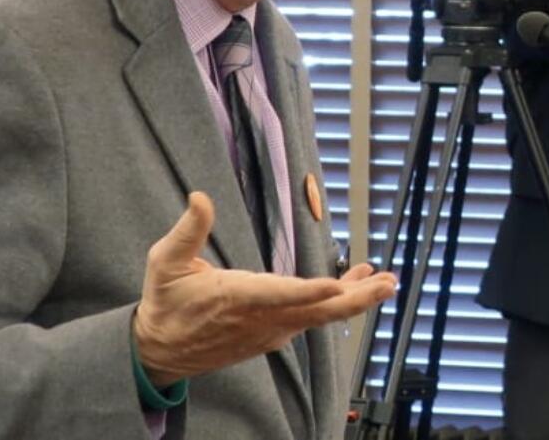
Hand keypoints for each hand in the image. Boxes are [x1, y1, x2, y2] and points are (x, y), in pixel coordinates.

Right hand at [132, 192, 395, 386]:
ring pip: (320, 316)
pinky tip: (354, 284)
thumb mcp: (165, 262)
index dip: (309, 292)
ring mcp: (270, 330)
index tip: (335, 285)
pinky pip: (312, 318)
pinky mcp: (273, 334)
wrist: (161, 351)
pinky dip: (336, 302)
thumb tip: (200, 197)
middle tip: (387, 283)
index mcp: (236, 299)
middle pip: (316, 312)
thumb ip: (188, 231)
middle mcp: (261, 319)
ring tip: (383, 280)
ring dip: (354, 298)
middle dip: (355, 297)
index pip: (279, 297)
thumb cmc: (166, 303)